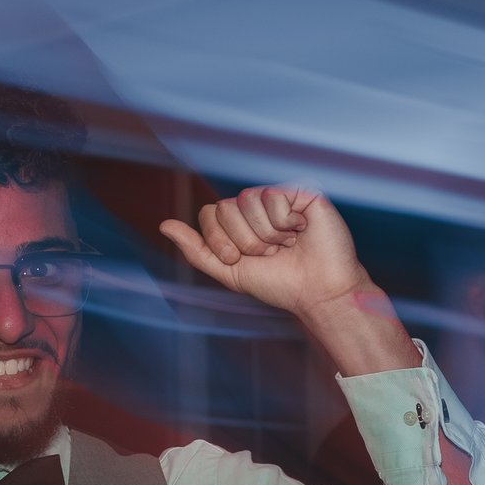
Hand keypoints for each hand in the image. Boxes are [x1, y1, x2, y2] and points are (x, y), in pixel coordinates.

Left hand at [159, 186, 369, 315]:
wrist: (320, 292)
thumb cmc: (280, 284)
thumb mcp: (230, 273)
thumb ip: (197, 250)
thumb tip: (164, 225)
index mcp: (238, 223)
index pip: (209, 213)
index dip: (221, 240)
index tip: (242, 260)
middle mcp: (256, 206)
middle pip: (226, 207)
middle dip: (245, 240)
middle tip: (271, 253)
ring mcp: (278, 197)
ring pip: (248, 200)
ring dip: (267, 233)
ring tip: (288, 244)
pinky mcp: (301, 193)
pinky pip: (274, 196)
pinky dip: (286, 222)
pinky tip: (302, 230)